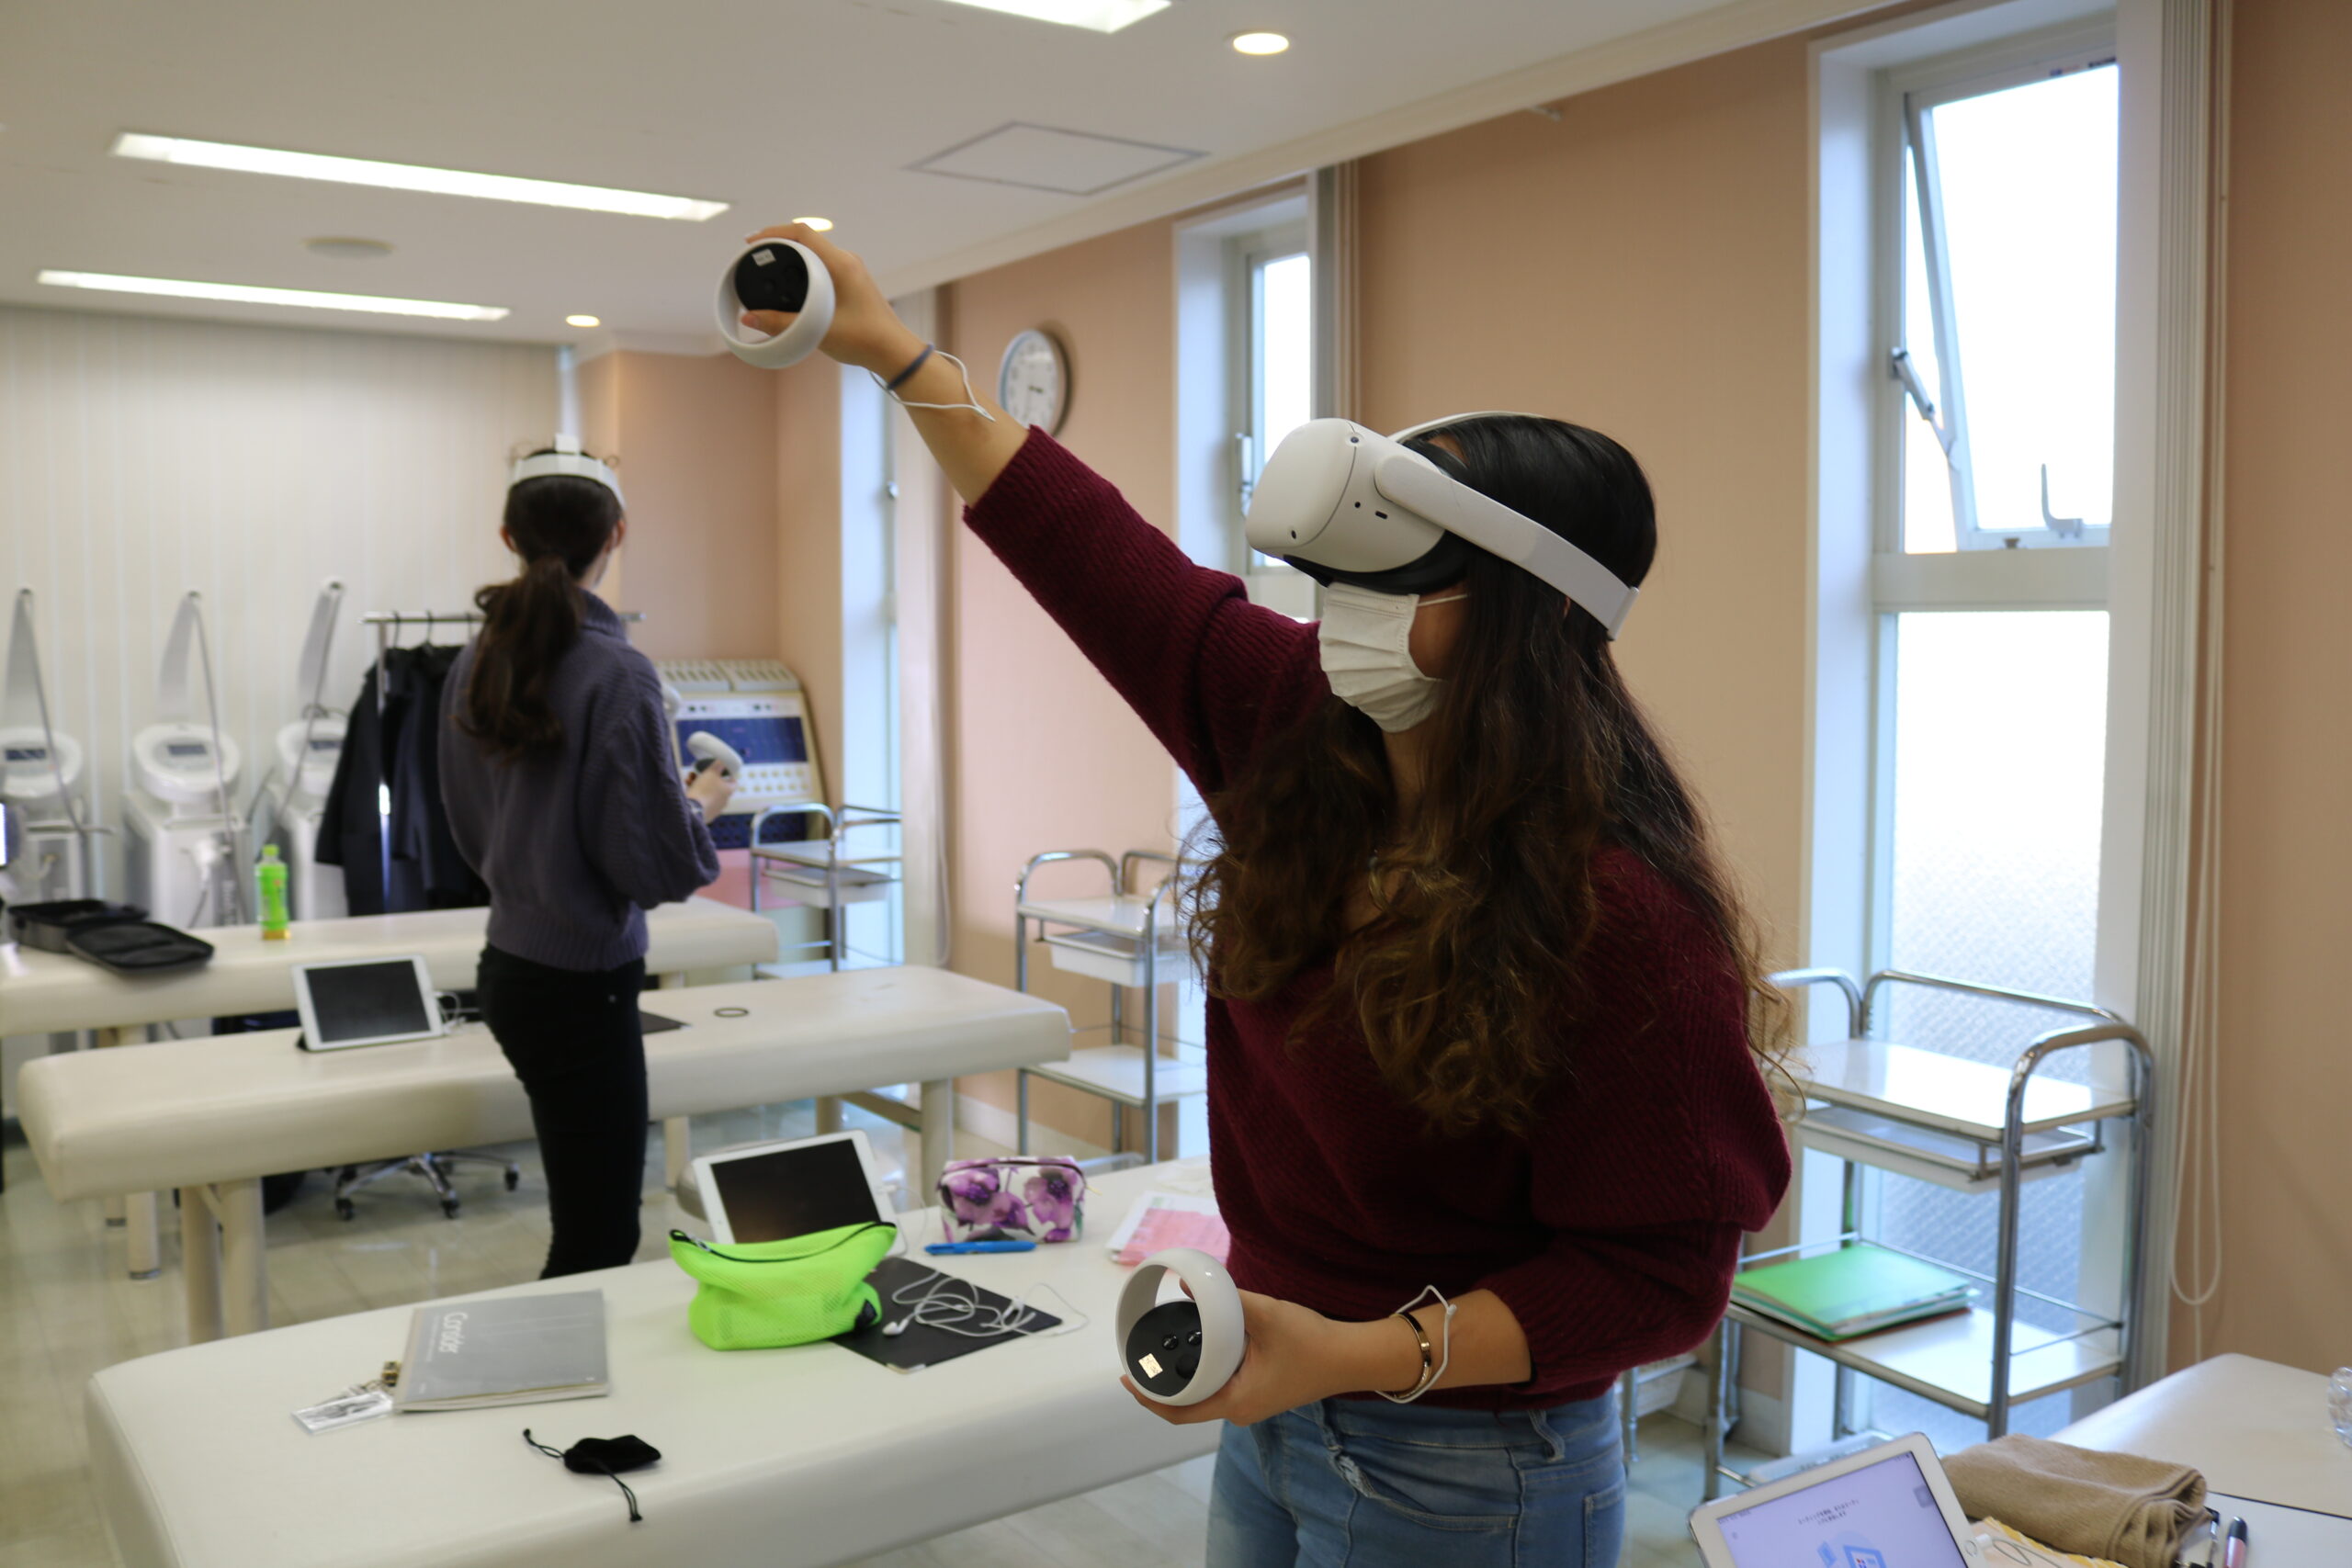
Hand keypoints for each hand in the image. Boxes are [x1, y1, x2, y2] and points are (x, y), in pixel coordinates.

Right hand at [685, 762, 736, 823]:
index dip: (729, 775)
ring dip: (698, 784)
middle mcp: (724, 801)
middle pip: (717, 786)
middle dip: (707, 778)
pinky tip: (686, 787)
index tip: (722, 770)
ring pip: (707, 792)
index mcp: (728, 791)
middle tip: (699, 773)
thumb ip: (719, 765)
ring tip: (689, 779)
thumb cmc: (704, 789)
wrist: (693, 809)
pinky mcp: (705, 814)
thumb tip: (724, 760)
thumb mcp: (711, 772)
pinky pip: (701, 800)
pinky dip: (695, 793)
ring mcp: (714, 808)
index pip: (733, 782)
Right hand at [737, 223, 924, 377]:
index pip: (803, 233)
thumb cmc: (864, 339)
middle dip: (778, 244)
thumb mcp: (818, 331)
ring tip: (768, 268)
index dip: (774, 232)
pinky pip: (822, 265)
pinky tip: (791, 283)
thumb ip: (781, 324)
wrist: (894, 352)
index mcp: (841, 264)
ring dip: (791, 256)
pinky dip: (803, 268)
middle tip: (755, 256)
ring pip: (815, 252)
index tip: (752, 242)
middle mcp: (847, 261)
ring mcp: (851, 270)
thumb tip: (749, 319)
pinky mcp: (852, 281)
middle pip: (806, 239)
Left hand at [1121, 1290, 1419, 1427]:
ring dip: (1183, 1375)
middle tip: (1142, 1352)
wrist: (1352, 1357)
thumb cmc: (1313, 1343)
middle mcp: (1239, 1410)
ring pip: (1204, 1394)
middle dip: (1161, 1382)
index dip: (1147, 1397)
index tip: (1126, 1376)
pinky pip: (1220, 1385)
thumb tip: (1187, 1285)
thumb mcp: (1267, 1316)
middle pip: (1187, 1404)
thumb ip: (1228, 1301)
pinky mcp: (1259, 1391)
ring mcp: (1250, 1402)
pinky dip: (1204, 1370)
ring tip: (1163, 1346)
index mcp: (1235, 1403)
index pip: (1178, 1412)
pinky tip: (1199, 1345)